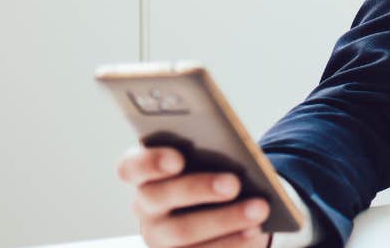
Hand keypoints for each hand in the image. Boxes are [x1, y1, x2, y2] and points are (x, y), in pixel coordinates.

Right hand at [117, 145, 272, 247]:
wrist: (225, 206)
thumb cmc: (215, 170)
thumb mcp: (212, 157)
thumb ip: (212, 151)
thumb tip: (235, 155)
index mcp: (145, 173)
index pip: (131, 167)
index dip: (151, 162)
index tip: (177, 158)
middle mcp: (145, 206)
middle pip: (158, 197)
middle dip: (197, 189)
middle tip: (233, 183)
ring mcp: (159, 237)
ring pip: (181, 232)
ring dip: (223, 220)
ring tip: (259, 208)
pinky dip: (230, 242)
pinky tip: (254, 231)